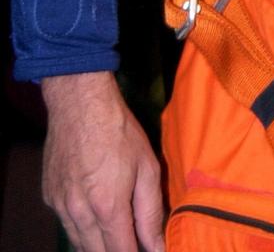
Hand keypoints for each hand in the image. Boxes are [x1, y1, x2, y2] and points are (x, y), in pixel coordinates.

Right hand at [41, 71, 164, 251]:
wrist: (79, 104)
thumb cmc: (119, 131)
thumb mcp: (146, 167)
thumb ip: (151, 211)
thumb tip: (157, 246)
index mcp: (107, 207)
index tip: (147, 251)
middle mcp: (79, 213)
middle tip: (131, 242)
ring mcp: (59, 207)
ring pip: (79, 244)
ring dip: (97, 245)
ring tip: (116, 234)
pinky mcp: (49, 198)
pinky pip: (66, 225)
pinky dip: (81, 228)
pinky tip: (94, 214)